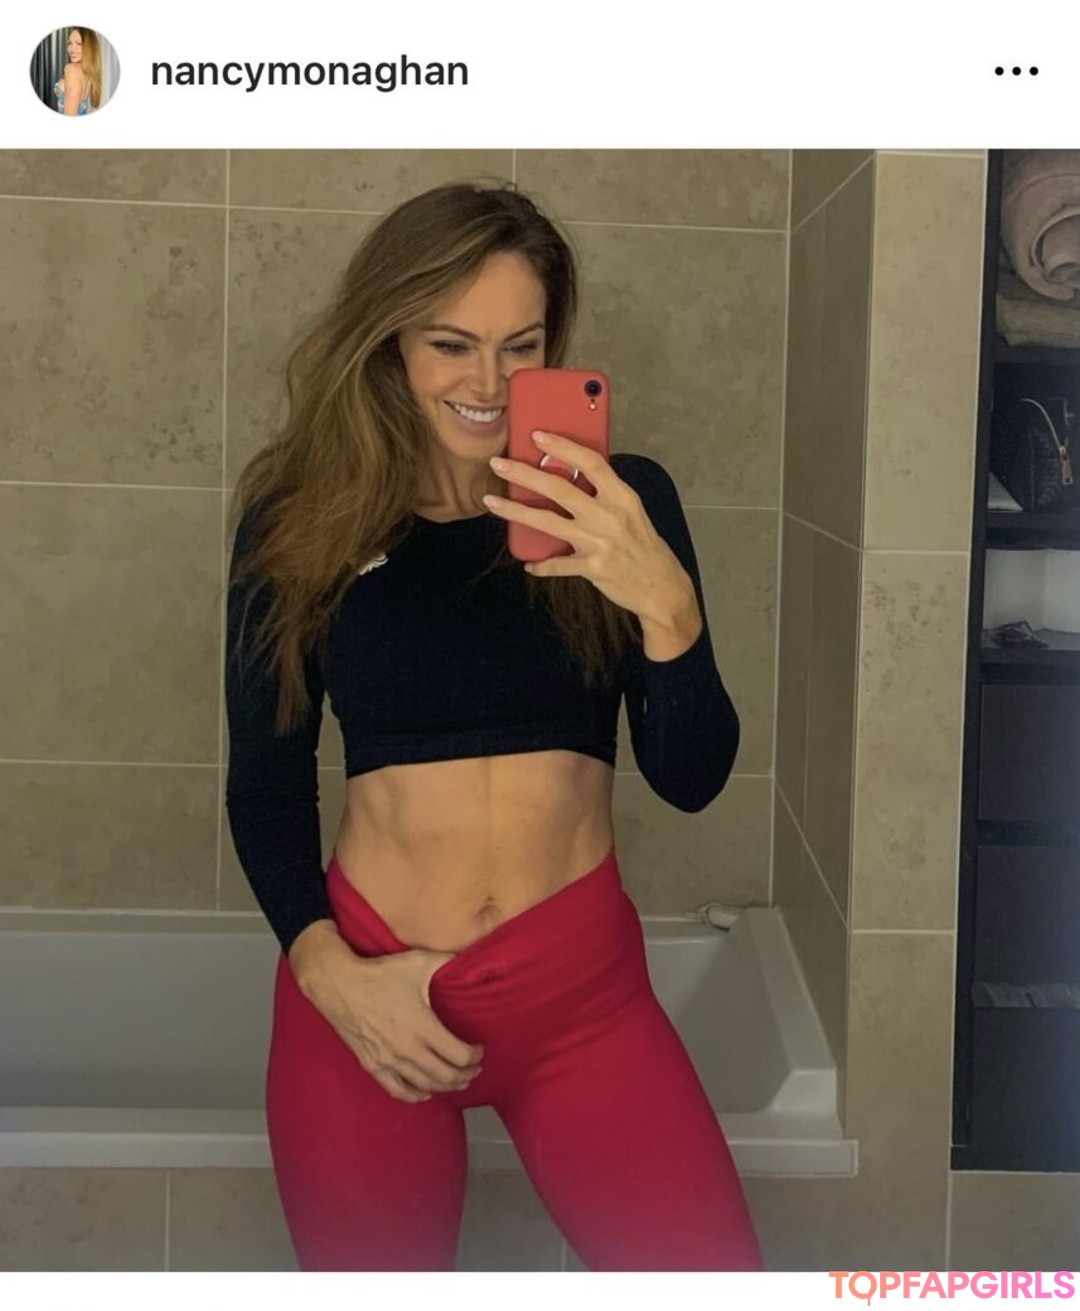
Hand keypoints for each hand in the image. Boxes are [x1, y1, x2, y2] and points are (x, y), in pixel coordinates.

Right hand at [299, 941, 483, 1103]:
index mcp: (424, 1028)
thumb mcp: (419, 962)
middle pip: (447, 1076)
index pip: (460, 1055)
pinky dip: (416, 1095)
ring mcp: (389, 1062)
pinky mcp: (372, 1066)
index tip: (480, 1049)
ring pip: (426, 1086)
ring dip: (446, 1087)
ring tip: (458, 1081)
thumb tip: (468, 959)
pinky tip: (425, 1092)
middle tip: (474, 1069)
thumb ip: (447, 961)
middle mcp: (409, 1050)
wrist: (339, 984)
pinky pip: (398, 1090)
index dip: (475, 1056)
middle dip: (466, 1075)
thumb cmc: (381, 973)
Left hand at [486, 431, 698, 630]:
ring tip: (492, 502)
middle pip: (558, 488)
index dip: (562, 446)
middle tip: (499, 463)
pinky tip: (529, 563)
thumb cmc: (645, 546)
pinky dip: (541, 564)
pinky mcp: (592, 568)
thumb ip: (605, 494)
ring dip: (515, 511)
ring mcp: (598, 542)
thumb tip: (570, 475)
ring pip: (547, 521)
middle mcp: (609, 516)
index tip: (537, 435)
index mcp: (622, 496)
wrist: (662, 587)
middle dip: (523, 474)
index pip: (590, 462)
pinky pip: (556, 564)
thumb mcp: (632, 511)